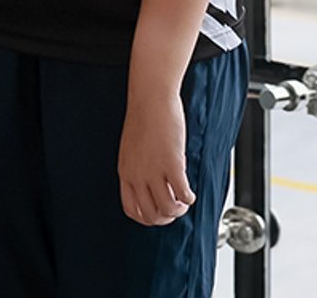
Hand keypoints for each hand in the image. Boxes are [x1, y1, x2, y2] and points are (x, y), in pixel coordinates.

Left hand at [117, 88, 194, 226]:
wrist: (150, 99)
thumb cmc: (144, 119)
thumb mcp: (133, 150)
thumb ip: (140, 169)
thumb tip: (156, 186)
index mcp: (125, 172)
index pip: (132, 210)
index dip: (148, 218)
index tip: (159, 213)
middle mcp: (137, 175)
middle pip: (151, 215)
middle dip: (166, 218)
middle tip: (176, 207)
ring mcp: (153, 171)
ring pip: (167, 209)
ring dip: (180, 210)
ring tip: (184, 200)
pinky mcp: (172, 164)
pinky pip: (183, 194)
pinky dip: (189, 199)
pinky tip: (190, 192)